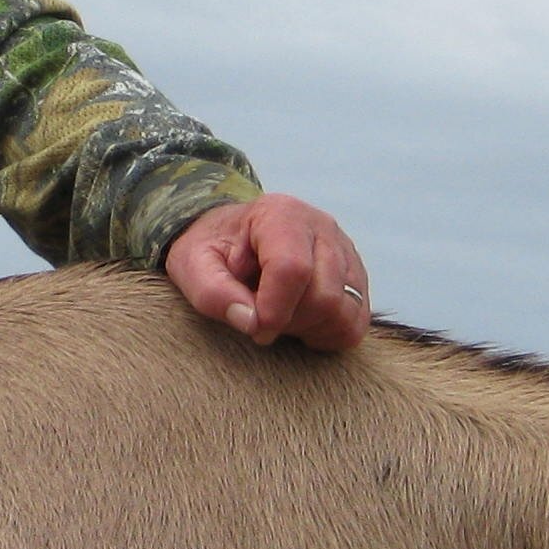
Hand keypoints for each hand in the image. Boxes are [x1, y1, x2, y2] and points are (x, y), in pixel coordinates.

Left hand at [163, 196, 370, 352]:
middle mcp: (321, 227)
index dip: (274, 310)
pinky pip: (356, 322)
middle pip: (323, 296)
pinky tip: (302, 323)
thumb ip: (213, 293)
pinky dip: (329, 333)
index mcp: (280, 215)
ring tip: (280, 317)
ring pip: (345, 311)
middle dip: (289, 322)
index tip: (255, 328)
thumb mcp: (192, 265)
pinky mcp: (356, 277)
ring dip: (309, 328)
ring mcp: (345, 251)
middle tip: (261, 319)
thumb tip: (251, 321)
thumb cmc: (213, 251)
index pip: (292, 269)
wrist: (233, 237)